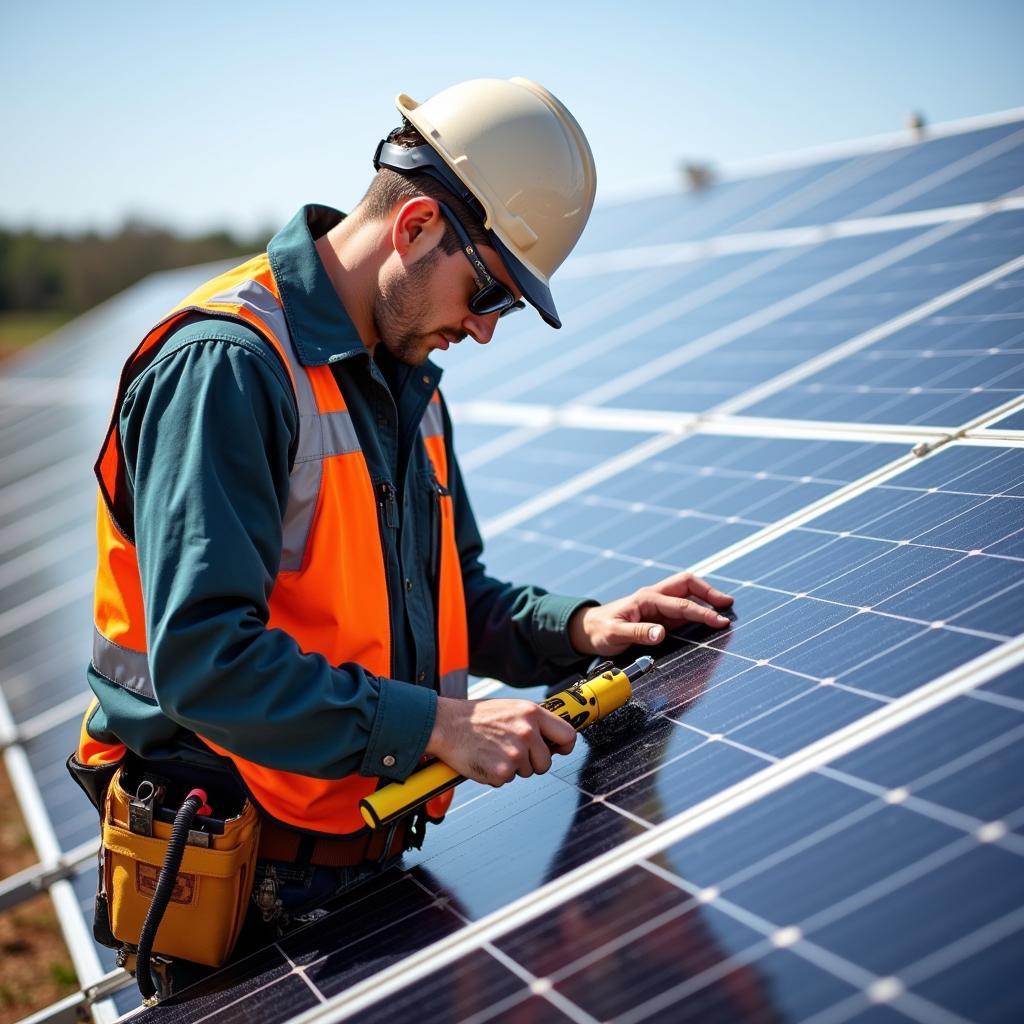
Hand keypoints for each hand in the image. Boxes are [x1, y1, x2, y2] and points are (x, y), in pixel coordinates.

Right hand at [425, 697, 576, 787]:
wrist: (445, 724)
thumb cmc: (475, 716)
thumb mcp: (510, 708)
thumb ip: (532, 721)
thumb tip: (551, 738)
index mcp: (531, 713)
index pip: (567, 735)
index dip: (564, 746)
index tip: (558, 750)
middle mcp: (527, 732)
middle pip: (546, 762)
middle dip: (532, 762)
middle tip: (510, 750)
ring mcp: (516, 753)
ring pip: (527, 772)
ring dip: (512, 767)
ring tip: (493, 751)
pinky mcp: (503, 771)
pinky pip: (507, 780)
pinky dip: (496, 775)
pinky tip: (485, 760)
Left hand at [568, 570, 733, 655]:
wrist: (587, 630)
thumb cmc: (599, 630)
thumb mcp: (613, 634)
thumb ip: (637, 633)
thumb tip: (661, 633)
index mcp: (645, 599)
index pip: (680, 604)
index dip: (702, 612)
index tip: (719, 621)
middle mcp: (654, 597)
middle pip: (688, 584)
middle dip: (710, 592)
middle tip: (728, 604)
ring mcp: (658, 605)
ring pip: (687, 593)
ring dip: (706, 598)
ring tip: (725, 609)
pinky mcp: (660, 615)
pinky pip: (683, 608)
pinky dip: (699, 609)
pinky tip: (710, 618)